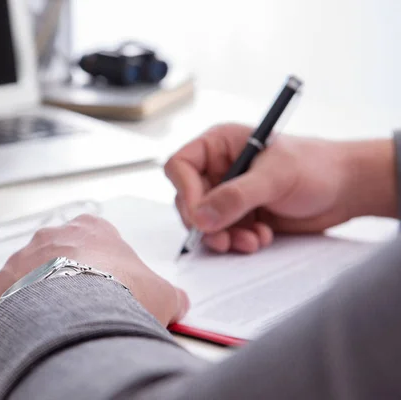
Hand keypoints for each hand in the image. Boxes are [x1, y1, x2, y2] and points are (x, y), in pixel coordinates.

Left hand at [0, 214, 188, 325]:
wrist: (80, 312)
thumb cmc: (119, 292)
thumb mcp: (161, 292)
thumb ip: (168, 293)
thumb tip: (177, 303)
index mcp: (91, 228)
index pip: (95, 238)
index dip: (104, 264)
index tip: (110, 284)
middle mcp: (54, 235)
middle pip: (61, 254)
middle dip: (71, 277)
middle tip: (86, 305)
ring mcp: (24, 257)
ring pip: (32, 274)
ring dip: (43, 292)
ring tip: (61, 320)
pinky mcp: (3, 283)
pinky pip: (8, 296)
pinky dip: (19, 311)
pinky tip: (38, 327)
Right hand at [165, 123, 395, 252]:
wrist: (346, 190)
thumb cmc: (316, 167)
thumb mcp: (275, 177)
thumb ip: (236, 196)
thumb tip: (200, 217)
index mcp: (220, 145)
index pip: (181, 165)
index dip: (185, 192)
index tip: (200, 216)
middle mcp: (219, 168)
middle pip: (188, 199)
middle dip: (206, 223)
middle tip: (223, 238)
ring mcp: (228, 193)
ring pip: (204, 221)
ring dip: (224, 236)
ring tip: (251, 240)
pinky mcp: (239, 215)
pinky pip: (222, 234)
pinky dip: (238, 241)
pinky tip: (261, 237)